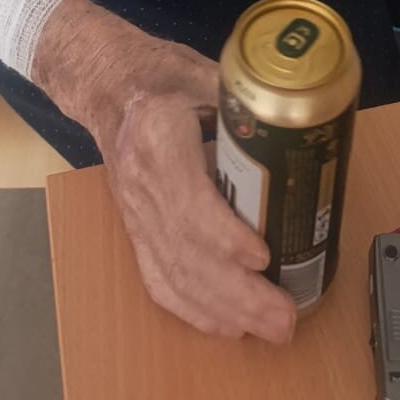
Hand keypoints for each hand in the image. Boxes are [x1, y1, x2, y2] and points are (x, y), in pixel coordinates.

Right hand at [32, 0, 296, 343]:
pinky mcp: (135, 228)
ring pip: (174, 274)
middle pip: (186, 252)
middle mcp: (141, 184)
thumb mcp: (199, 71)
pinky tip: (225, 326)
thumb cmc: (153, 72)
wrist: (102, 82)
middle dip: (238, 294)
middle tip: (285, 317)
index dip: (225, 237)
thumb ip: (243, 99)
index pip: (187, 202)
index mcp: (156, 138)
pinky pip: (158, 278)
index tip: (263, 257)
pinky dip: (192, 309)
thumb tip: (296, 123)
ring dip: (223, 310)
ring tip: (269, 329)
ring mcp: (134, 212)